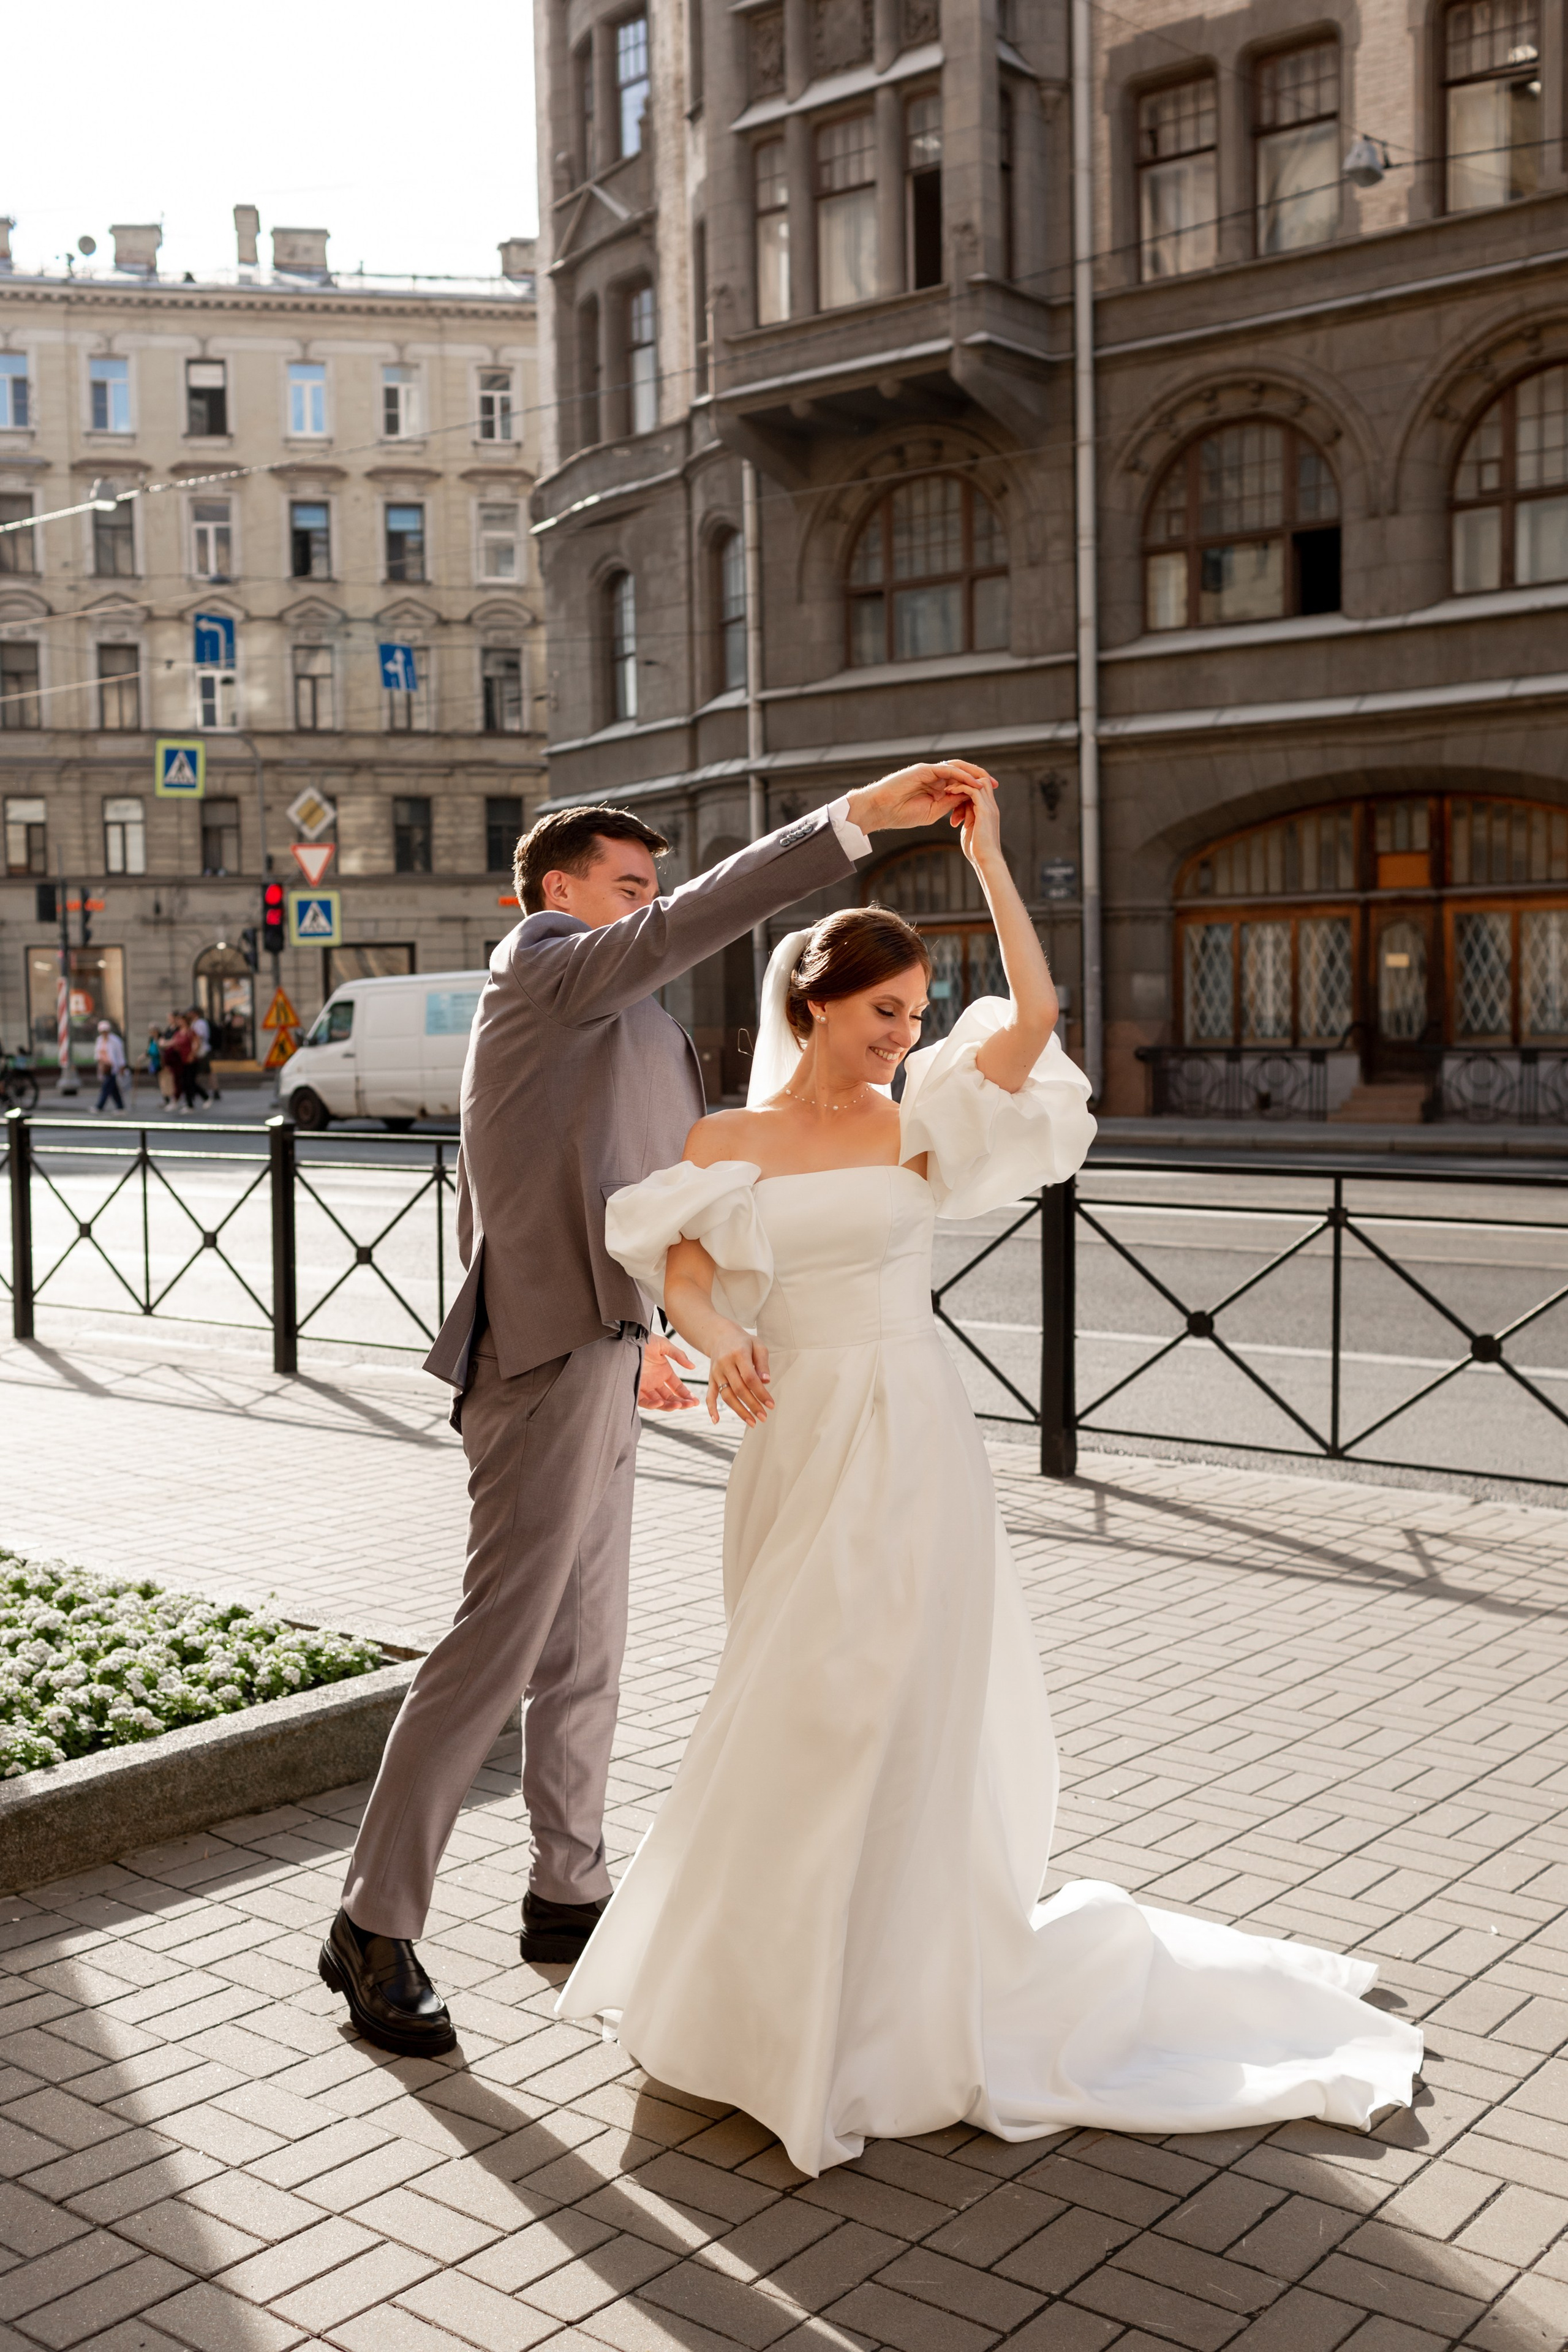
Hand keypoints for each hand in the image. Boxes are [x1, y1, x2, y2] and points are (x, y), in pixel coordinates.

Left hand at [638, 1333, 699, 1411]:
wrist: (628, 1337)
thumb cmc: (645, 1339)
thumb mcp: (664, 1345)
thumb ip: (679, 1356)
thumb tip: (692, 1367)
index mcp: (664, 1372)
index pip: (678, 1388)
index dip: (687, 1395)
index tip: (695, 1402)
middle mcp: (655, 1382)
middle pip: (670, 1397)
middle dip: (682, 1403)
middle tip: (690, 1405)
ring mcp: (645, 1386)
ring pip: (659, 1402)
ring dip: (670, 1405)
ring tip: (679, 1405)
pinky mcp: (635, 1388)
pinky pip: (644, 1401)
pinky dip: (652, 1404)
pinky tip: (661, 1403)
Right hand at [706, 1325, 772, 1426]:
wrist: (720, 1335)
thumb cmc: (743, 1342)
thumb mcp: (758, 1345)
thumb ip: (762, 1363)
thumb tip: (766, 1381)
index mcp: (738, 1354)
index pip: (750, 1378)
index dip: (761, 1393)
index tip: (771, 1404)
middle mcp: (725, 1364)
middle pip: (739, 1389)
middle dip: (752, 1405)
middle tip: (764, 1417)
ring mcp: (716, 1372)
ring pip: (726, 1395)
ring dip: (739, 1411)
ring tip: (752, 1422)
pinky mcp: (711, 1378)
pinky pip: (710, 1395)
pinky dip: (711, 1408)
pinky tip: (716, 1420)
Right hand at [846, 760, 994, 835]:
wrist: (880, 810)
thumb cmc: (901, 814)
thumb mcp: (933, 812)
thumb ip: (951, 803)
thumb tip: (970, 797)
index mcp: (935, 788)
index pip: (960, 784)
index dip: (975, 789)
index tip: (990, 797)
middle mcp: (934, 776)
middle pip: (962, 772)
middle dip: (980, 777)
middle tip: (995, 785)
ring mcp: (929, 771)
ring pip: (957, 767)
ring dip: (974, 774)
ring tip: (988, 782)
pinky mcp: (924, 769)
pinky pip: (947, 769)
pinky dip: (962, 775)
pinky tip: (973, 784)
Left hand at [948, 773, 1003, 870]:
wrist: (986, 861)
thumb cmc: (976, 851)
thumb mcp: (970, 830)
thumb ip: (967, 818)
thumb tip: (960, 813)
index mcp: (988, 811)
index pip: (981, 789)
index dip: (967, 786)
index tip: (951, 790)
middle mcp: (991, 806)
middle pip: (983, 780)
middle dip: (966, 780)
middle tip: (949, 785)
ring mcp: (989, 808)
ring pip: (979, 782)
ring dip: (962, 783)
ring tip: (948, 788)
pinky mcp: (984, 811)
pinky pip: (973, 791)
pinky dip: (961, 789)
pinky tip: (950, 793)